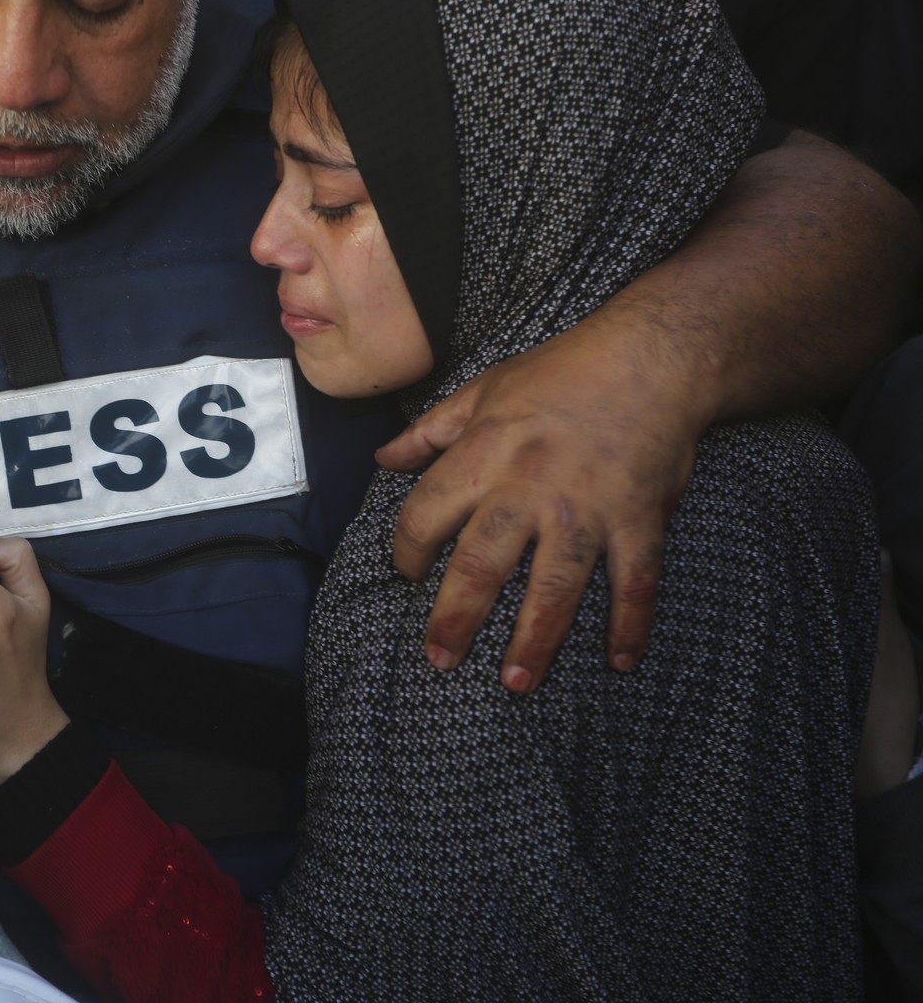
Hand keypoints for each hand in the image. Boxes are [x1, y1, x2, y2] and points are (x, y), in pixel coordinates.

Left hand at [377, 322, 703, 691]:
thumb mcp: (484, 389)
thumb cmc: (563, 372)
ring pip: (556, 584)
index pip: (427, 513)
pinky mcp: (639, 518)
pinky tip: (621, 661)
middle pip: (483, 562)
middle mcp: (531, 487)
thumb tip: (383, 457)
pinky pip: (637, 580)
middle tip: (440, 658)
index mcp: (485, 453)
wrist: (654, 355)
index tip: (406, 575)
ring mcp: (589, 507)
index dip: (408, 550)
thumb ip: (431, 431)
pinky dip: (632, 622)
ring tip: (516, 682)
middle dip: (457, 616)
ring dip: (537, 638)